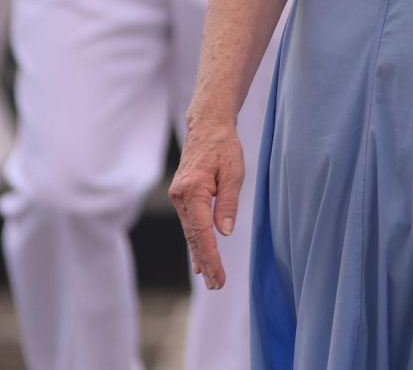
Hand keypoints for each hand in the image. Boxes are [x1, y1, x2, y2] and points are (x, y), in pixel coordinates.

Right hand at [168, 118, 246, 290]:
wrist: (207, 127)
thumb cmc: (224, 146)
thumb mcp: (234, 171)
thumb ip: (228, 202)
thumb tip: (223, 231)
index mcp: (193, 190)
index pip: (202, 233)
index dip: (211, 257)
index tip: (218, 277)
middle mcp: (180, 197)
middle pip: (193, 237)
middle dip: (206, 263)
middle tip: (217, 285)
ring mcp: (178, 198)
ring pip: (190, 233)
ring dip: (201, 256)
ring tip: (210, 279)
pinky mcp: (182, 197)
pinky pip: (190, 225)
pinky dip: (195, 242)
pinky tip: (200, 259)